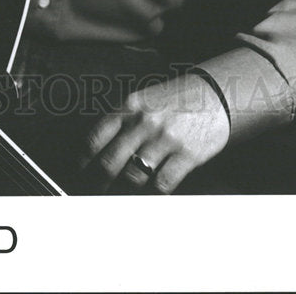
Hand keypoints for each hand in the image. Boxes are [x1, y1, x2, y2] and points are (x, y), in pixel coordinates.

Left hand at [79, 73, 229, 193]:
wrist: (215, 95)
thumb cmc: (175, 101)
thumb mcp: (144, 101)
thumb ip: (122, 121)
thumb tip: (97, 152)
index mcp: (130, 106)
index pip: (96, 138)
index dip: (83, 162)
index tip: (80, 175)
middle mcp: (145, 121)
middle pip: (110, 162)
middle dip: (98, 184)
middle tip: (95, 194)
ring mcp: (166, 138)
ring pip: (133, 176)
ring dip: (122, 194)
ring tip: (118, 200)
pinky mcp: (186, 154)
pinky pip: (162, 184)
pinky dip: (151, 196)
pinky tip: (147, 198)